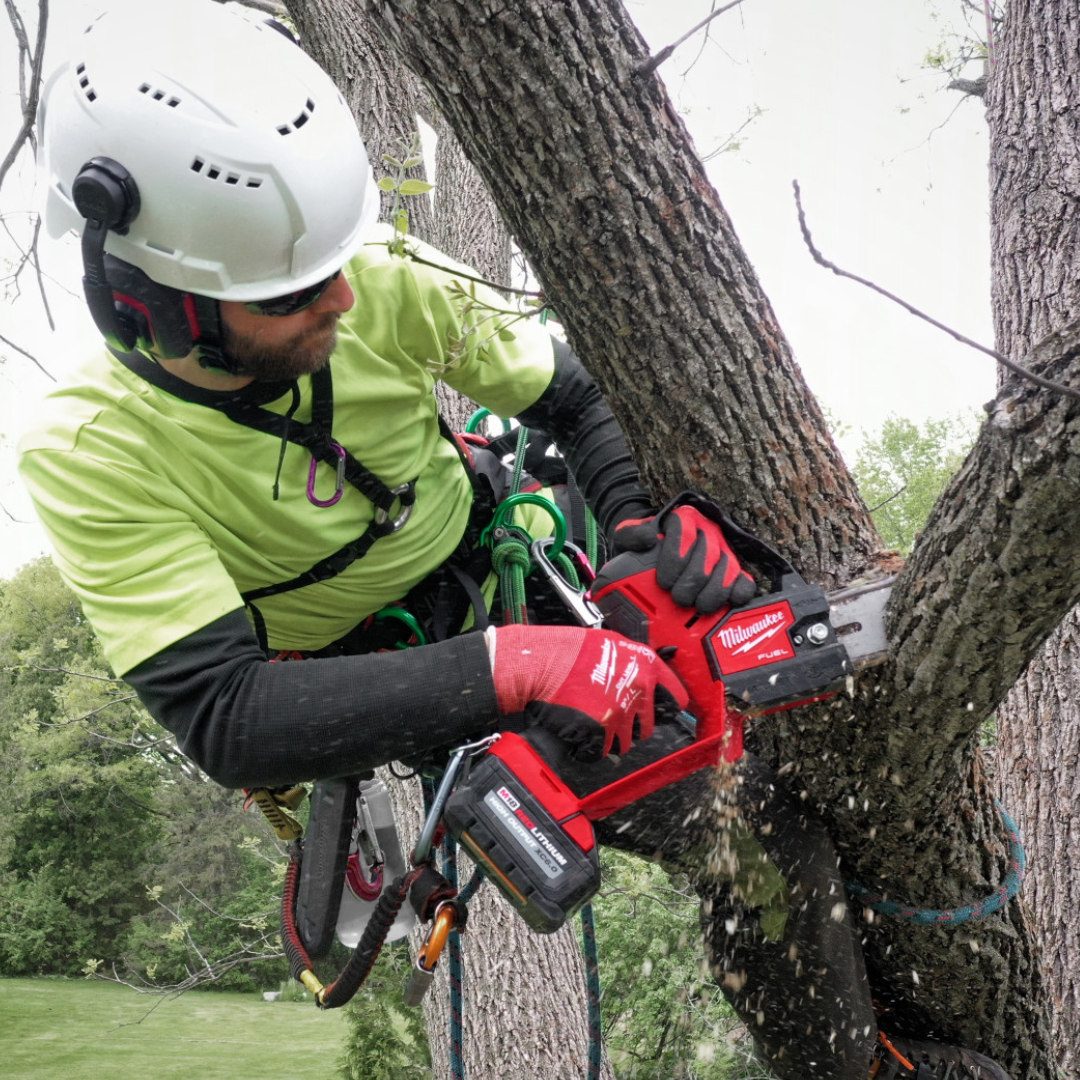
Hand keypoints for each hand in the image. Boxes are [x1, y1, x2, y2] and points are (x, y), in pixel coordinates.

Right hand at [488, 624, 688, 761]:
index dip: (664, 708)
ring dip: (609, 737)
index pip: (676, 698)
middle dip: (630, 726)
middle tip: (610, 716)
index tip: (658, 713)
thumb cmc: (569, 650)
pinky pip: (601, 750)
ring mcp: (621, 712)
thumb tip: (644, 678)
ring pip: (625, 742)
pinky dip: (590, 746)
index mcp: (646, 665)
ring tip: (590, 720)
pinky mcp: (601, 730)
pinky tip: (579, 731)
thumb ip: (634, 664)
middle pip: (647, 727)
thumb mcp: (612, 644)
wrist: (542, 662)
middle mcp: (639, 689)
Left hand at [613, 493, 755, 612]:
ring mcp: (724, 551)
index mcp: (682, 519)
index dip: (676, 559)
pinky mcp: (736, 571)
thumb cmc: (644, 547)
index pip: (684, 533)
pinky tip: (728, 603)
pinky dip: (738, 593)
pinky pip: (745, 581)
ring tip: (698, 606)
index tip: (664, 582)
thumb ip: (630, 535)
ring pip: (728, 568)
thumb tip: (647, 539)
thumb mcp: (628, 538)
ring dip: (713, 591)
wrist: (657, 551)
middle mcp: (707, 531)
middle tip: (679, 598)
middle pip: (707, 555)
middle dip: (693, 581)